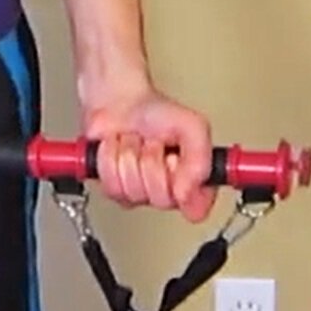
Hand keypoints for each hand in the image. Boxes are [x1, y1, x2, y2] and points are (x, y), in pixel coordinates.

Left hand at [83, 82, 216, 223]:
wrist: (119, 101)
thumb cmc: (156, 113)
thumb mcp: (192, 126)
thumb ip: (200, 160)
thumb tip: (186, 195)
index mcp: (195, 184)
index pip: (195, 209)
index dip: (182, 182)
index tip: (174, 157)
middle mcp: (170, 194)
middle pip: (159, 198)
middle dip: (151, 159)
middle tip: (152, 143)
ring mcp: (140, 194)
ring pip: (133, 190)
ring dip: (129, 155)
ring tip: (134, 142)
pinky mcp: (114, 188)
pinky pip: (111, 186)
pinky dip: (109, 158)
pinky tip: (117, 148)